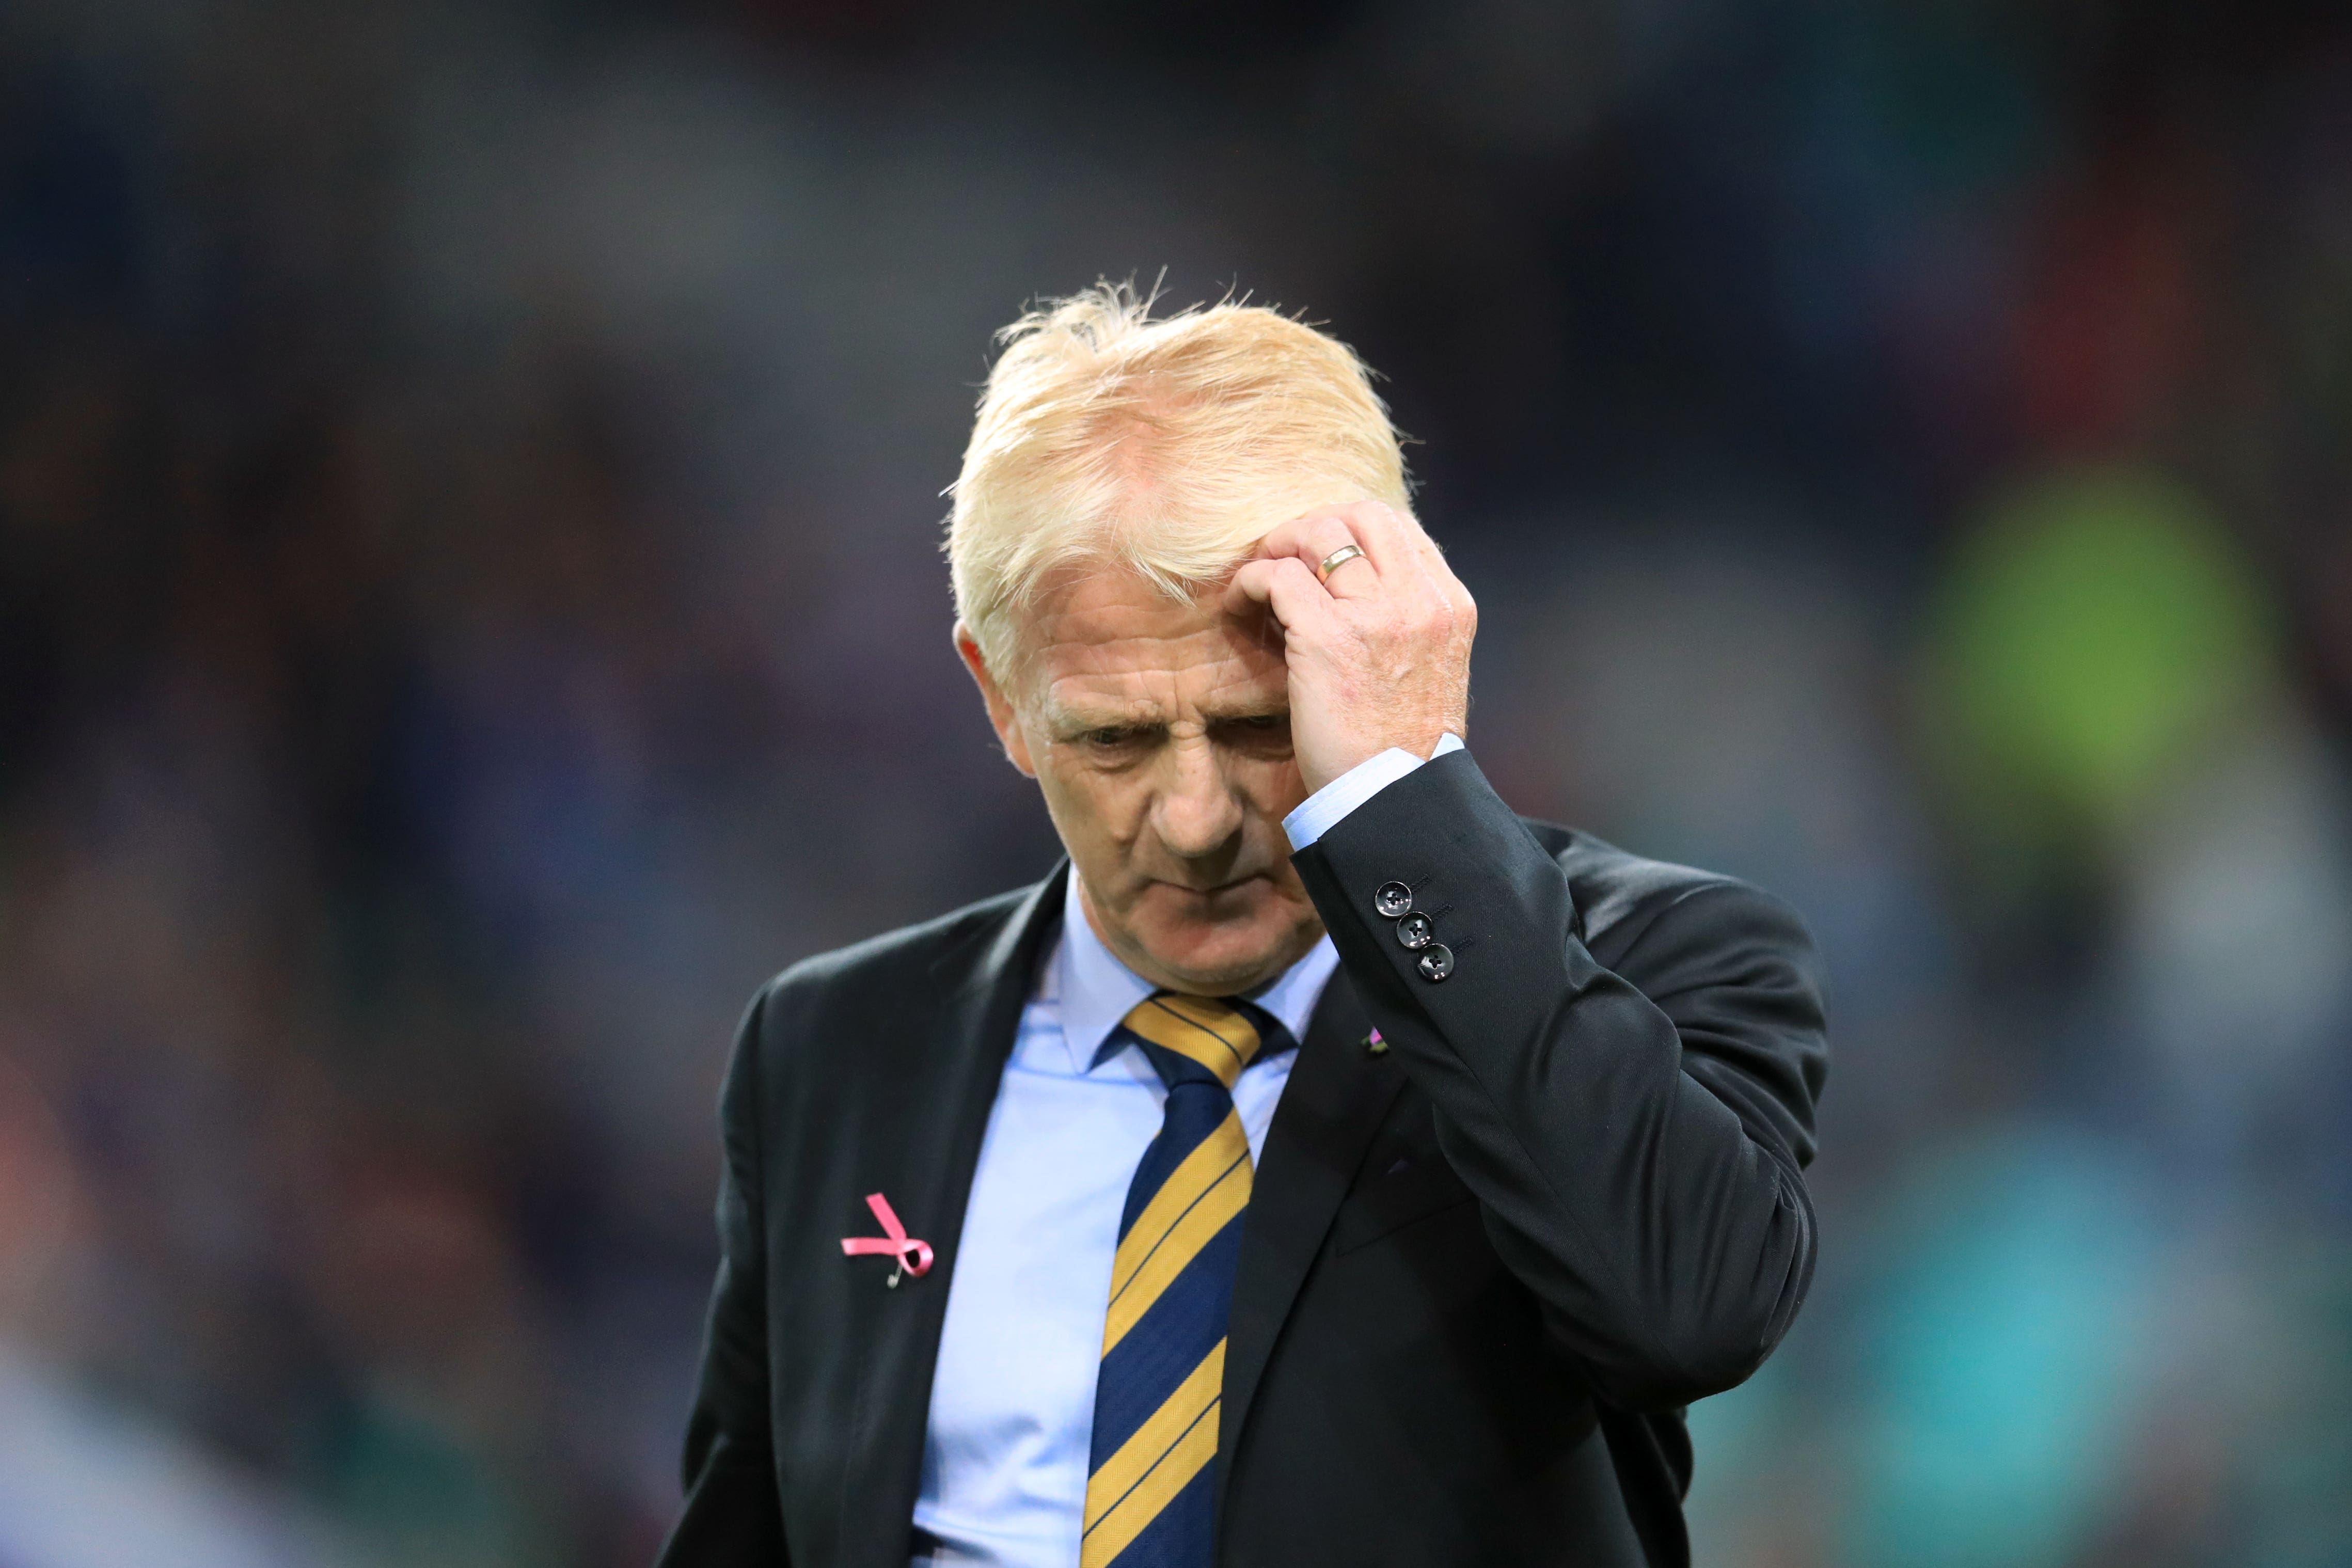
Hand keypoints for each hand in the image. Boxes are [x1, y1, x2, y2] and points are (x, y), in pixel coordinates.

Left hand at [1227, 500, 1476, 795]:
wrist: (1395, 801)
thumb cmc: (1400, 747)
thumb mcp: (1431, 669)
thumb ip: (1409, 621)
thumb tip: (1363, 585)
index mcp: (1451, 606)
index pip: (1400, 529)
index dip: (1350, 530)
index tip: (1319, 556)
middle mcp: (1420, 601)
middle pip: (1361, 514)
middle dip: (1314, 525)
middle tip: (1283, 556)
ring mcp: (1376, 615)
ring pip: (1317, 535)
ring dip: (1277, 550)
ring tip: (1258, 583)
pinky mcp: (1328, 637)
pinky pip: (1277, 578)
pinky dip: (1250, 583)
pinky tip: (1239, 608)